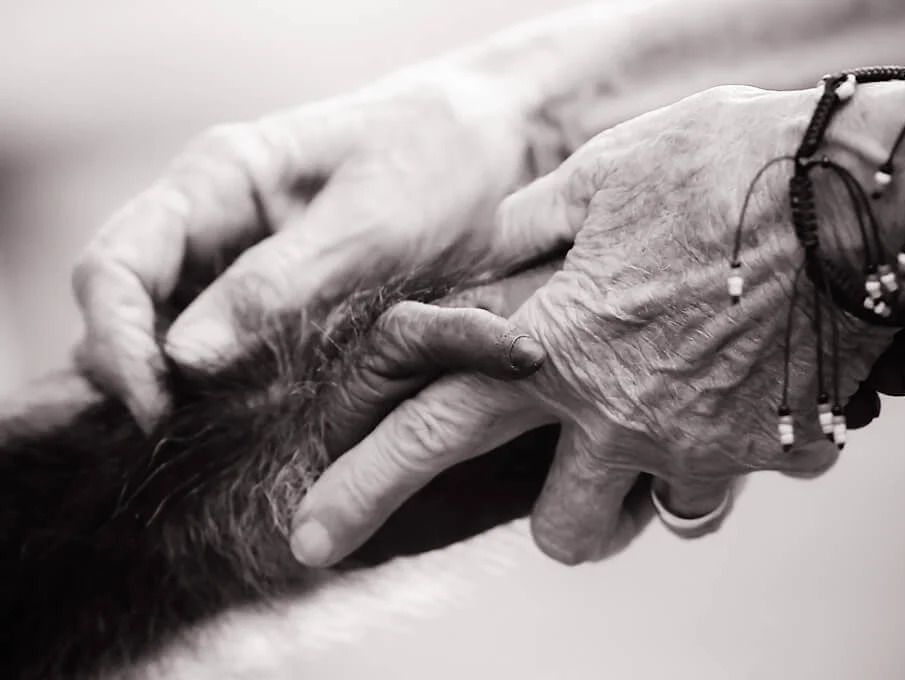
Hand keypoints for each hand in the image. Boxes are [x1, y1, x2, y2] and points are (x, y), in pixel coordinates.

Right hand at [71, 61, 561, 429]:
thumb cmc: (439, 160)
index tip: (155, 409)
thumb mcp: (369, 223)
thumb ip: (277, 285)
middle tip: (181, 440)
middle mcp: (214, 224)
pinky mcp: (282, 301)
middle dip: (138, 377)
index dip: (116, 343)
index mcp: (217, 181)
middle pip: (129, 309)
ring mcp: (244, 264)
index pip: (114, 265)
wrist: (497, 146)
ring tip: (223, 442)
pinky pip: (231, 352)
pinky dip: (231, 393)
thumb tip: (182, 359)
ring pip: (173, 339)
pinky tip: (259, 425)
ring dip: (182, 394)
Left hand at [291, 81, 904, 566]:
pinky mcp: (775, 451)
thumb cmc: (720, 167)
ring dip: (657, 479)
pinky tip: (751, 383)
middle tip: (584, 468)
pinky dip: (739, 446)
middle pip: (558, 532)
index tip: (311, 537)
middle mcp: (619, 417)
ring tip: (681, 405)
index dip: (361, 485)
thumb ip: (520, 239)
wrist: (859, 191)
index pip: (431, 429)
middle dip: (562, 515)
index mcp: (558, 347)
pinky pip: (745, 479)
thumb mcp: (597, 178)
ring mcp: (701, 445)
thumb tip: (470, 269)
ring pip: (657, 517)